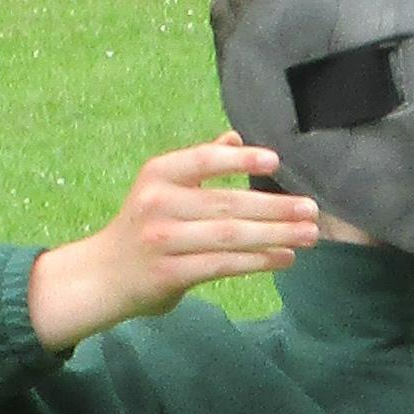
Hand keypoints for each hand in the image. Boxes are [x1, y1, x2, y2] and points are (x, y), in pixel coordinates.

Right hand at [29, 140, 319, 352]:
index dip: (238, 159)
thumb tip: (234, 138)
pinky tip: (285, 257)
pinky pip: (223, 265)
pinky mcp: (169, 274)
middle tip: (312, 209)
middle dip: (275, 207)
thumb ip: (197, 166)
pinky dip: (258, 262)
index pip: (201, 160)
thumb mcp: (161, 188)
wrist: (102, 275)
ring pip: (230, 236)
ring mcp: (162, 240)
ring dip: (276, 235)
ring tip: (309, 234)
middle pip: (227, 204)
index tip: (275, 160)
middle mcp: (157, 204)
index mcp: (157, 175)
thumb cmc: (142, 227)